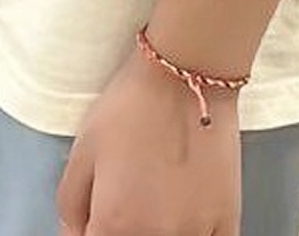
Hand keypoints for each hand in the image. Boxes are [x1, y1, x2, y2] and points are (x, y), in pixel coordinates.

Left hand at [56, 45, 240, 235]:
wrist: (186, 78)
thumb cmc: (134, 107)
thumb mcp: (82, 151)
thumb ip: (71, 204)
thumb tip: (73, 232)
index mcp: (115, 225)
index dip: (89, 232)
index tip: (93, 219)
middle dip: (122, 228)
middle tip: (125, 199)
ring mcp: (196, 234)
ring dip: (156, 230)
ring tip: (155, 199)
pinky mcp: (227, 223)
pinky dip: (192, 234)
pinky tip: (183, 215)